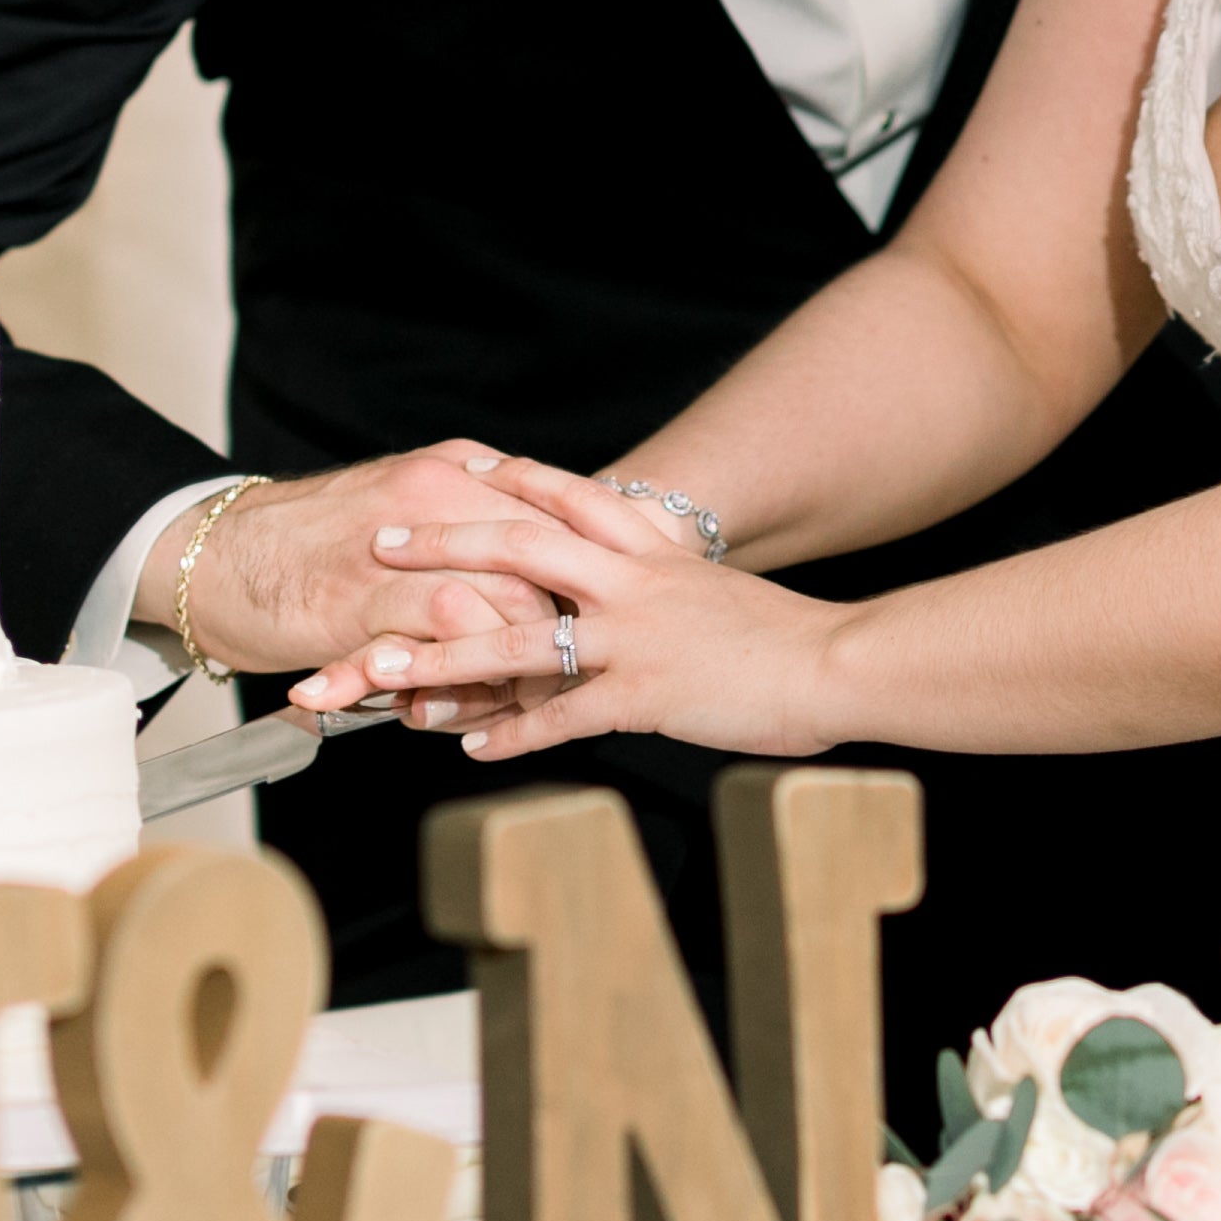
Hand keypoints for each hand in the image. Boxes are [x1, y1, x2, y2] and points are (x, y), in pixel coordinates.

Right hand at [142, 446, 555, 675]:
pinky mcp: (363, 594)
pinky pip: (436, 638)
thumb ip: (465, 526)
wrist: (211, 549)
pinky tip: (438, 712)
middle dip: (558, 635)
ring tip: (503, 706)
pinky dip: (452, 682)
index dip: (578, 583)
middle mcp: (440, 490)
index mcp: (457, 468)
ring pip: (500, 604)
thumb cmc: (309, 540)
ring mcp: (403, 542)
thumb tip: (531, 571)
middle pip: (541, 567)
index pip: (554, 521)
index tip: (585, 630)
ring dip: (509, 668)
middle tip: (558, 685)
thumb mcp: (403, 505)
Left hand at [291, 471, 851, 762]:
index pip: (573, 494)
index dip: (516, 481)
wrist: (839, 662)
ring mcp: (634, 636)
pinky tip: (472, 751)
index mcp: (655, 550)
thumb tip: (646, 587)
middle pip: (520, 545)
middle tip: (382, 541)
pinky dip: (511, 735)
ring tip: (382, 668)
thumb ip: (671, 586)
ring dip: (441, 655)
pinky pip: (559, 717)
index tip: (468, 469)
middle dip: (444, 543)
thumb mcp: (719, 591)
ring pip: (516, 638)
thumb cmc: (789, 636)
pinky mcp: (643, 694)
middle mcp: (634, 581)